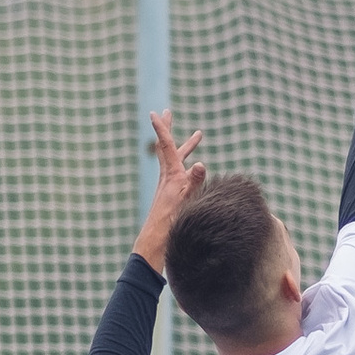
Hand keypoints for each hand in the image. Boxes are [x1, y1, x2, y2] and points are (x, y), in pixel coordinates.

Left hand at [133, 111, 206, 268]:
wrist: (156, 242)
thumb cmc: (171, 222)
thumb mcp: (186, 200)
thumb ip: (194, 182)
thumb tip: (200, 163)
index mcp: (172, 175)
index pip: (167, 146)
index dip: (162, 129)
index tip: (155, 113)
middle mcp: (169, 177)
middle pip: (168, 147)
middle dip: (169, 130)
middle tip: (167, 113)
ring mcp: (170, 185)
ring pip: (176, 159)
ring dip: (185, 146)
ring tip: (198, 136)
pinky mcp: (173, 194)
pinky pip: (180, 171)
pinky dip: (186, 163)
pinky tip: (193, 169)